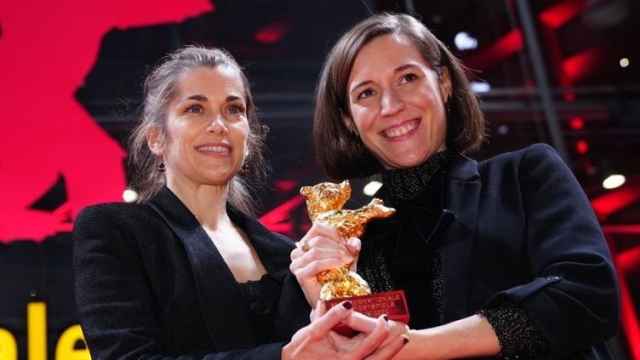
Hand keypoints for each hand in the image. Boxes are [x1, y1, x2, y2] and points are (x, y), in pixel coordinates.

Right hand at [283, 301, 407, 359]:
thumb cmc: (298, 352)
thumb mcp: (313, 332)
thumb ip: (330, 317)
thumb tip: (347, 304)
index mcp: (346, 358)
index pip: (368, 344)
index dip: (379, 332)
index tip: (386, 319)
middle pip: (379, 358)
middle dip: (393, 346)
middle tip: (405, 333)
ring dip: (389, 352)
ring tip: (402, 339)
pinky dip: (378, 357)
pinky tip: (384, 351)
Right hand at [290, 222, 360, 305]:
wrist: (335, 300)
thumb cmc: (339, 277)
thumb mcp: (347, 256)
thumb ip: (350, 246)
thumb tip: (354, 241)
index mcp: (306, 244)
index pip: (317, 227)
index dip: (334, 232)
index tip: (347, 242)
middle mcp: (297, 253)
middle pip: (317, 239)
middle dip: (337, 245)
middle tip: (350, 254)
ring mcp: (297, 264)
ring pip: (316, 251)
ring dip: (336, 254)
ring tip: (348, 260)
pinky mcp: (300, 276)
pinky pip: (316, 264)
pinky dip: (331, 262)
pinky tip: (342, 264)